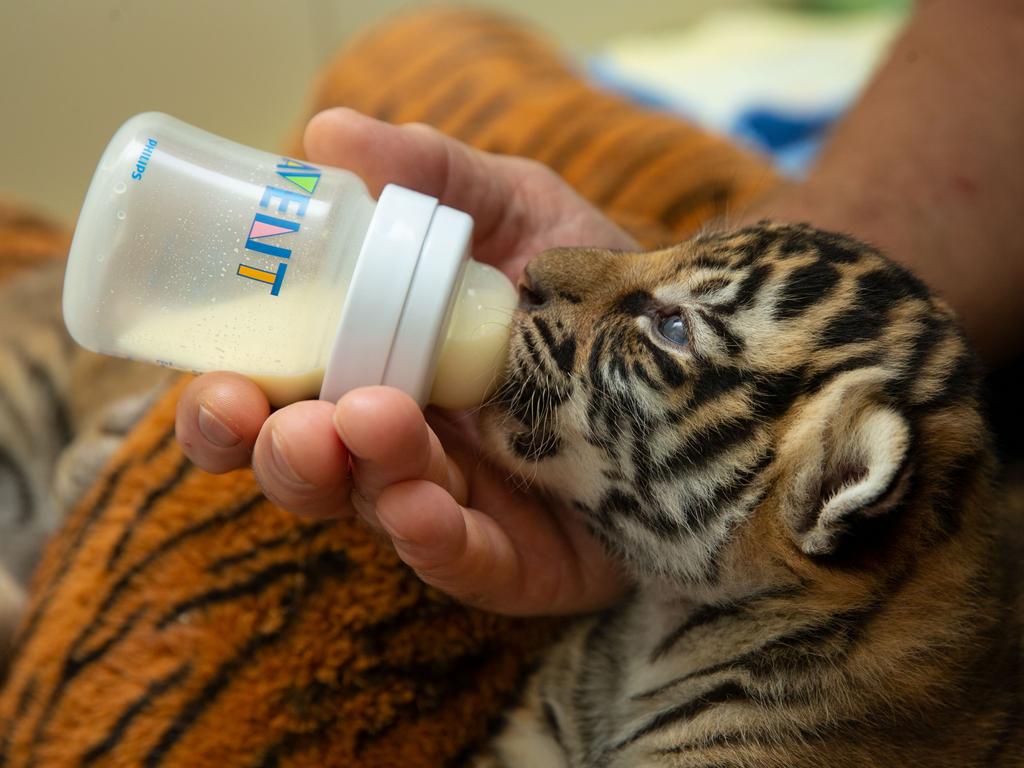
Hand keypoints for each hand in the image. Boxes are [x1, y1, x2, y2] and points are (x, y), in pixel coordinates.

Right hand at [175, 108, 636, 614]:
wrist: (700, 350)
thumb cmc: (587, 284)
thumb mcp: (515, 209)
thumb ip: (432, 175)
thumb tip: (328, 131)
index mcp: (375, 368)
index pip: (276, 402)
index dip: (227, 408)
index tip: (219, 384)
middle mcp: (402, 445)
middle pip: (311, 471)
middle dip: (284, 455)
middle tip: (292, 421)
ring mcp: (460, 506)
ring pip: (380, 512)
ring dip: (363, 479)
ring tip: (377, 426)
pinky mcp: (522, 561)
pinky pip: (467, 566)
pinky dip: (436, 541)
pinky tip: (424, 507)